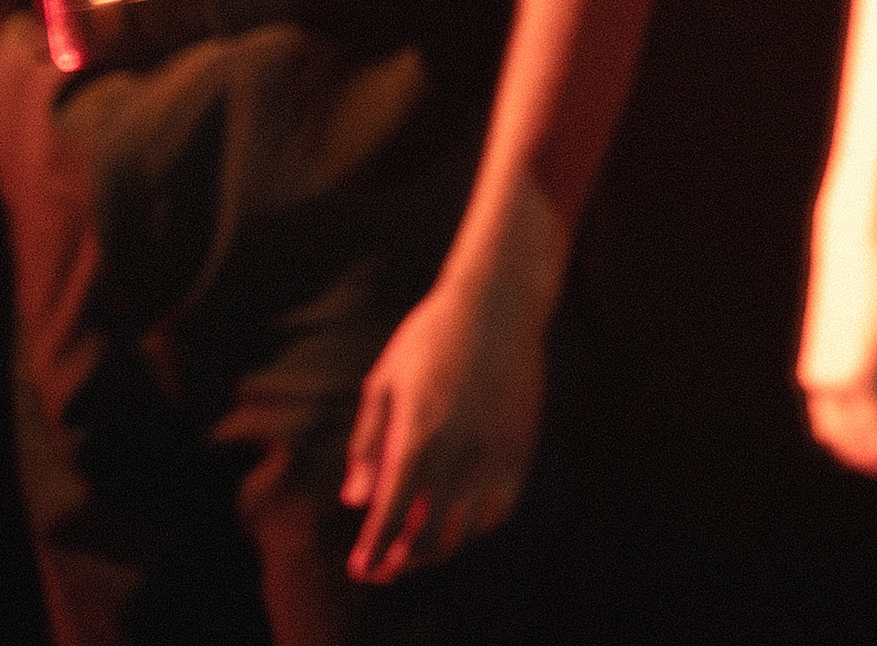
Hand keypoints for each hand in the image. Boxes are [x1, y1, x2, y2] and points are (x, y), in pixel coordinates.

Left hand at [342, 265, 550, 583]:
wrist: (497, 305)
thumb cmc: (430, 338)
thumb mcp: (383, 384)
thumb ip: (367, 445)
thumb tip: (355, 500)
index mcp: (417, 439)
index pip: (391, 517)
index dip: (374, 550)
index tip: (361, 569)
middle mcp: (458, 456)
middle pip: (429, 537)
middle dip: (403, 562)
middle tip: (385, 569)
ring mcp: (494, 455)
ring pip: (467, 530)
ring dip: (439, 549)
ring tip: (418, 550)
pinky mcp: (521, 448)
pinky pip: (501, 507)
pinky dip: (478, 526)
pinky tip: (461, 522)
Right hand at [799, 227, 876, 472]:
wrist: (855, 246)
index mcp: (857, 379)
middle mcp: (828, 383)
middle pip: (854, 442)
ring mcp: (813, 376)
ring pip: (832, 434)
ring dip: (857, 447)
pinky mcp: (809, 364)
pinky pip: (822, 414)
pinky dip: (842, 428)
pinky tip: (866, 423)